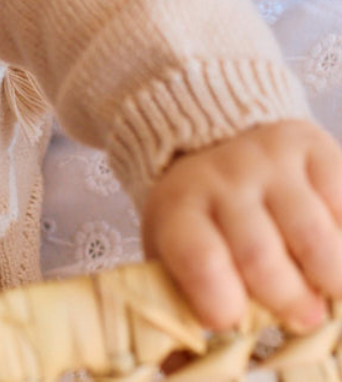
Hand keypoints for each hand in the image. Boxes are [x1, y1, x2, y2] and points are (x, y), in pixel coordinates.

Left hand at [142, 119, 341, 332]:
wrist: (221, 144)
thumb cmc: (208, 223)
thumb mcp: (178, 256)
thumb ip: (180, 313)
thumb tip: (180, 373)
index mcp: (179, 211)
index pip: (196, 256)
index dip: (218, 297)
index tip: (233, 319)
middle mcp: (221, 179)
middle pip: (260, 255)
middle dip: (289, 300)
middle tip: (302, 316)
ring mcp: (268, 161)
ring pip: (316, 238)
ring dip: (332, 279)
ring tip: (328, 288)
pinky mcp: (314, 150)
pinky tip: (335, 254)